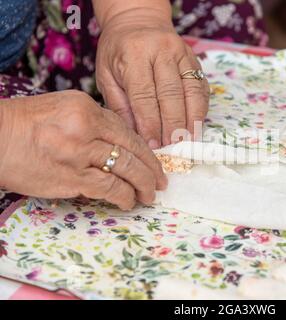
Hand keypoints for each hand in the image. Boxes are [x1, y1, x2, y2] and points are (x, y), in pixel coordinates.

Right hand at [0, 90, 166, 209]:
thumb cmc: (24, 125)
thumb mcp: (62, 109)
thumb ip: (93, 122)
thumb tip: (121, 143)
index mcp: (85, 107)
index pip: (126, 130)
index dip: (145, 149)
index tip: (154, 161)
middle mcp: (86, 127)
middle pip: (133, 148)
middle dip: (152, 168)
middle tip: (162, 181)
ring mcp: (80, 153)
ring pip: (126, 169)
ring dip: (143, 185)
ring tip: (149, 195)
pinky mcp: (71, 177)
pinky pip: (109, 187)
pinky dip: (124, 196)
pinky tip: (128, 201)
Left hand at [95, 9, 209, 148]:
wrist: (137, 20)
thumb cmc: (117, 51)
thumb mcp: (106, 74)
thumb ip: (119, 104)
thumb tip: (136, 136)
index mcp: (134, 54)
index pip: (144, 96)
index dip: (150, 124)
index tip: (153, 145)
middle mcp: (161, 51)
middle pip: (171, 96)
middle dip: (172, 126)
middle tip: (172, 148)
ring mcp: (182, 53)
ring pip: (192, 92)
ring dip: (191, 120)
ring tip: (188, 142)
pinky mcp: (195, 59)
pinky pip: (201, 88)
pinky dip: (200, 109)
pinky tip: (195, 126)